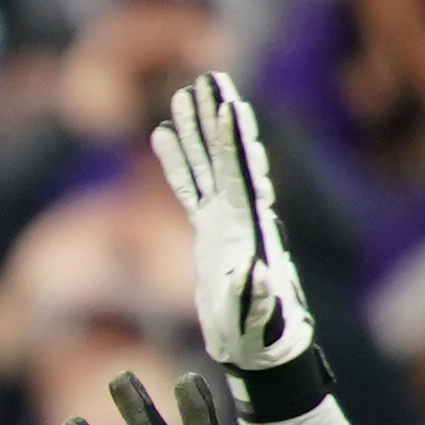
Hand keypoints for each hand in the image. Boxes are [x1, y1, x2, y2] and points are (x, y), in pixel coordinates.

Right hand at [146, 72, 310, 376]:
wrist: (262, 348)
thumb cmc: (259, 337)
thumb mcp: (255, 321)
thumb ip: (254, 297)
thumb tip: (252, 273)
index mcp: (248, 229)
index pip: (239, 175)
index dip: (232, 141)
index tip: (228, 104)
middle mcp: (240, 215)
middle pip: (227, 155)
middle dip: (217, 115)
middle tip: (210, 76)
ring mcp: (224, 220)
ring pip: (209, 163)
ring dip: (198, 127)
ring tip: (186, 90)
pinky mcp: (210, 231)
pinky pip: (190, 186)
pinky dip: (178, 160)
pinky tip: (162, 135)